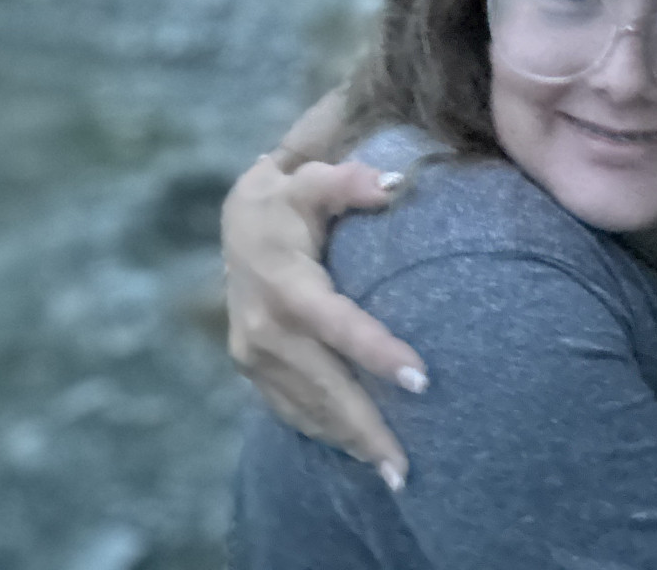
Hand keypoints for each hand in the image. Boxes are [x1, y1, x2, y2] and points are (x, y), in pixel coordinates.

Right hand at [222, 103, 427, 487]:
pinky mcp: (252, 371)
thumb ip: (348, 181)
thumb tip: (396, 183)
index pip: (336, 323)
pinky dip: (325, 433)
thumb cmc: (285, 201)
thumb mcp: (309, 182)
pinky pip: (291, 411)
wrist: (235, 226)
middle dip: (365, 427)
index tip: (421, 379)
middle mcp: (264, 329)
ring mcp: (254, 357)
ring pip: (307, 407)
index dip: (375, 351)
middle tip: (406, 466)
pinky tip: (359, 453)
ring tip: (395, 474)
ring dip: (349, 441)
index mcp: (283, 284)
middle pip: (323, 385)